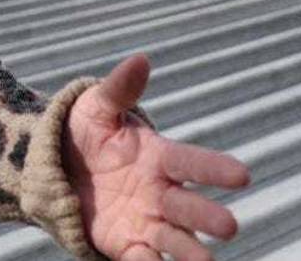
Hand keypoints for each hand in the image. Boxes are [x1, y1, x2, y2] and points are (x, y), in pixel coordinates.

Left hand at [63, 54, 249, 260]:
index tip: (242, 175)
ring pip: (176, 241)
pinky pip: (143, 260)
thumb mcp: (97, 107)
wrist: (57, 166)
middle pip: (190, 207)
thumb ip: (119, 89)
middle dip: (208, 216)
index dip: (215, 168)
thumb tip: (139, 59)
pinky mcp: (127, 246)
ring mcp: (147, 222)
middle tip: (229, 226)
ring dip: (191, 252)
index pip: (192, 162)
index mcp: (159, 157)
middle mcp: (161, 193)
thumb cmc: (87, 133)